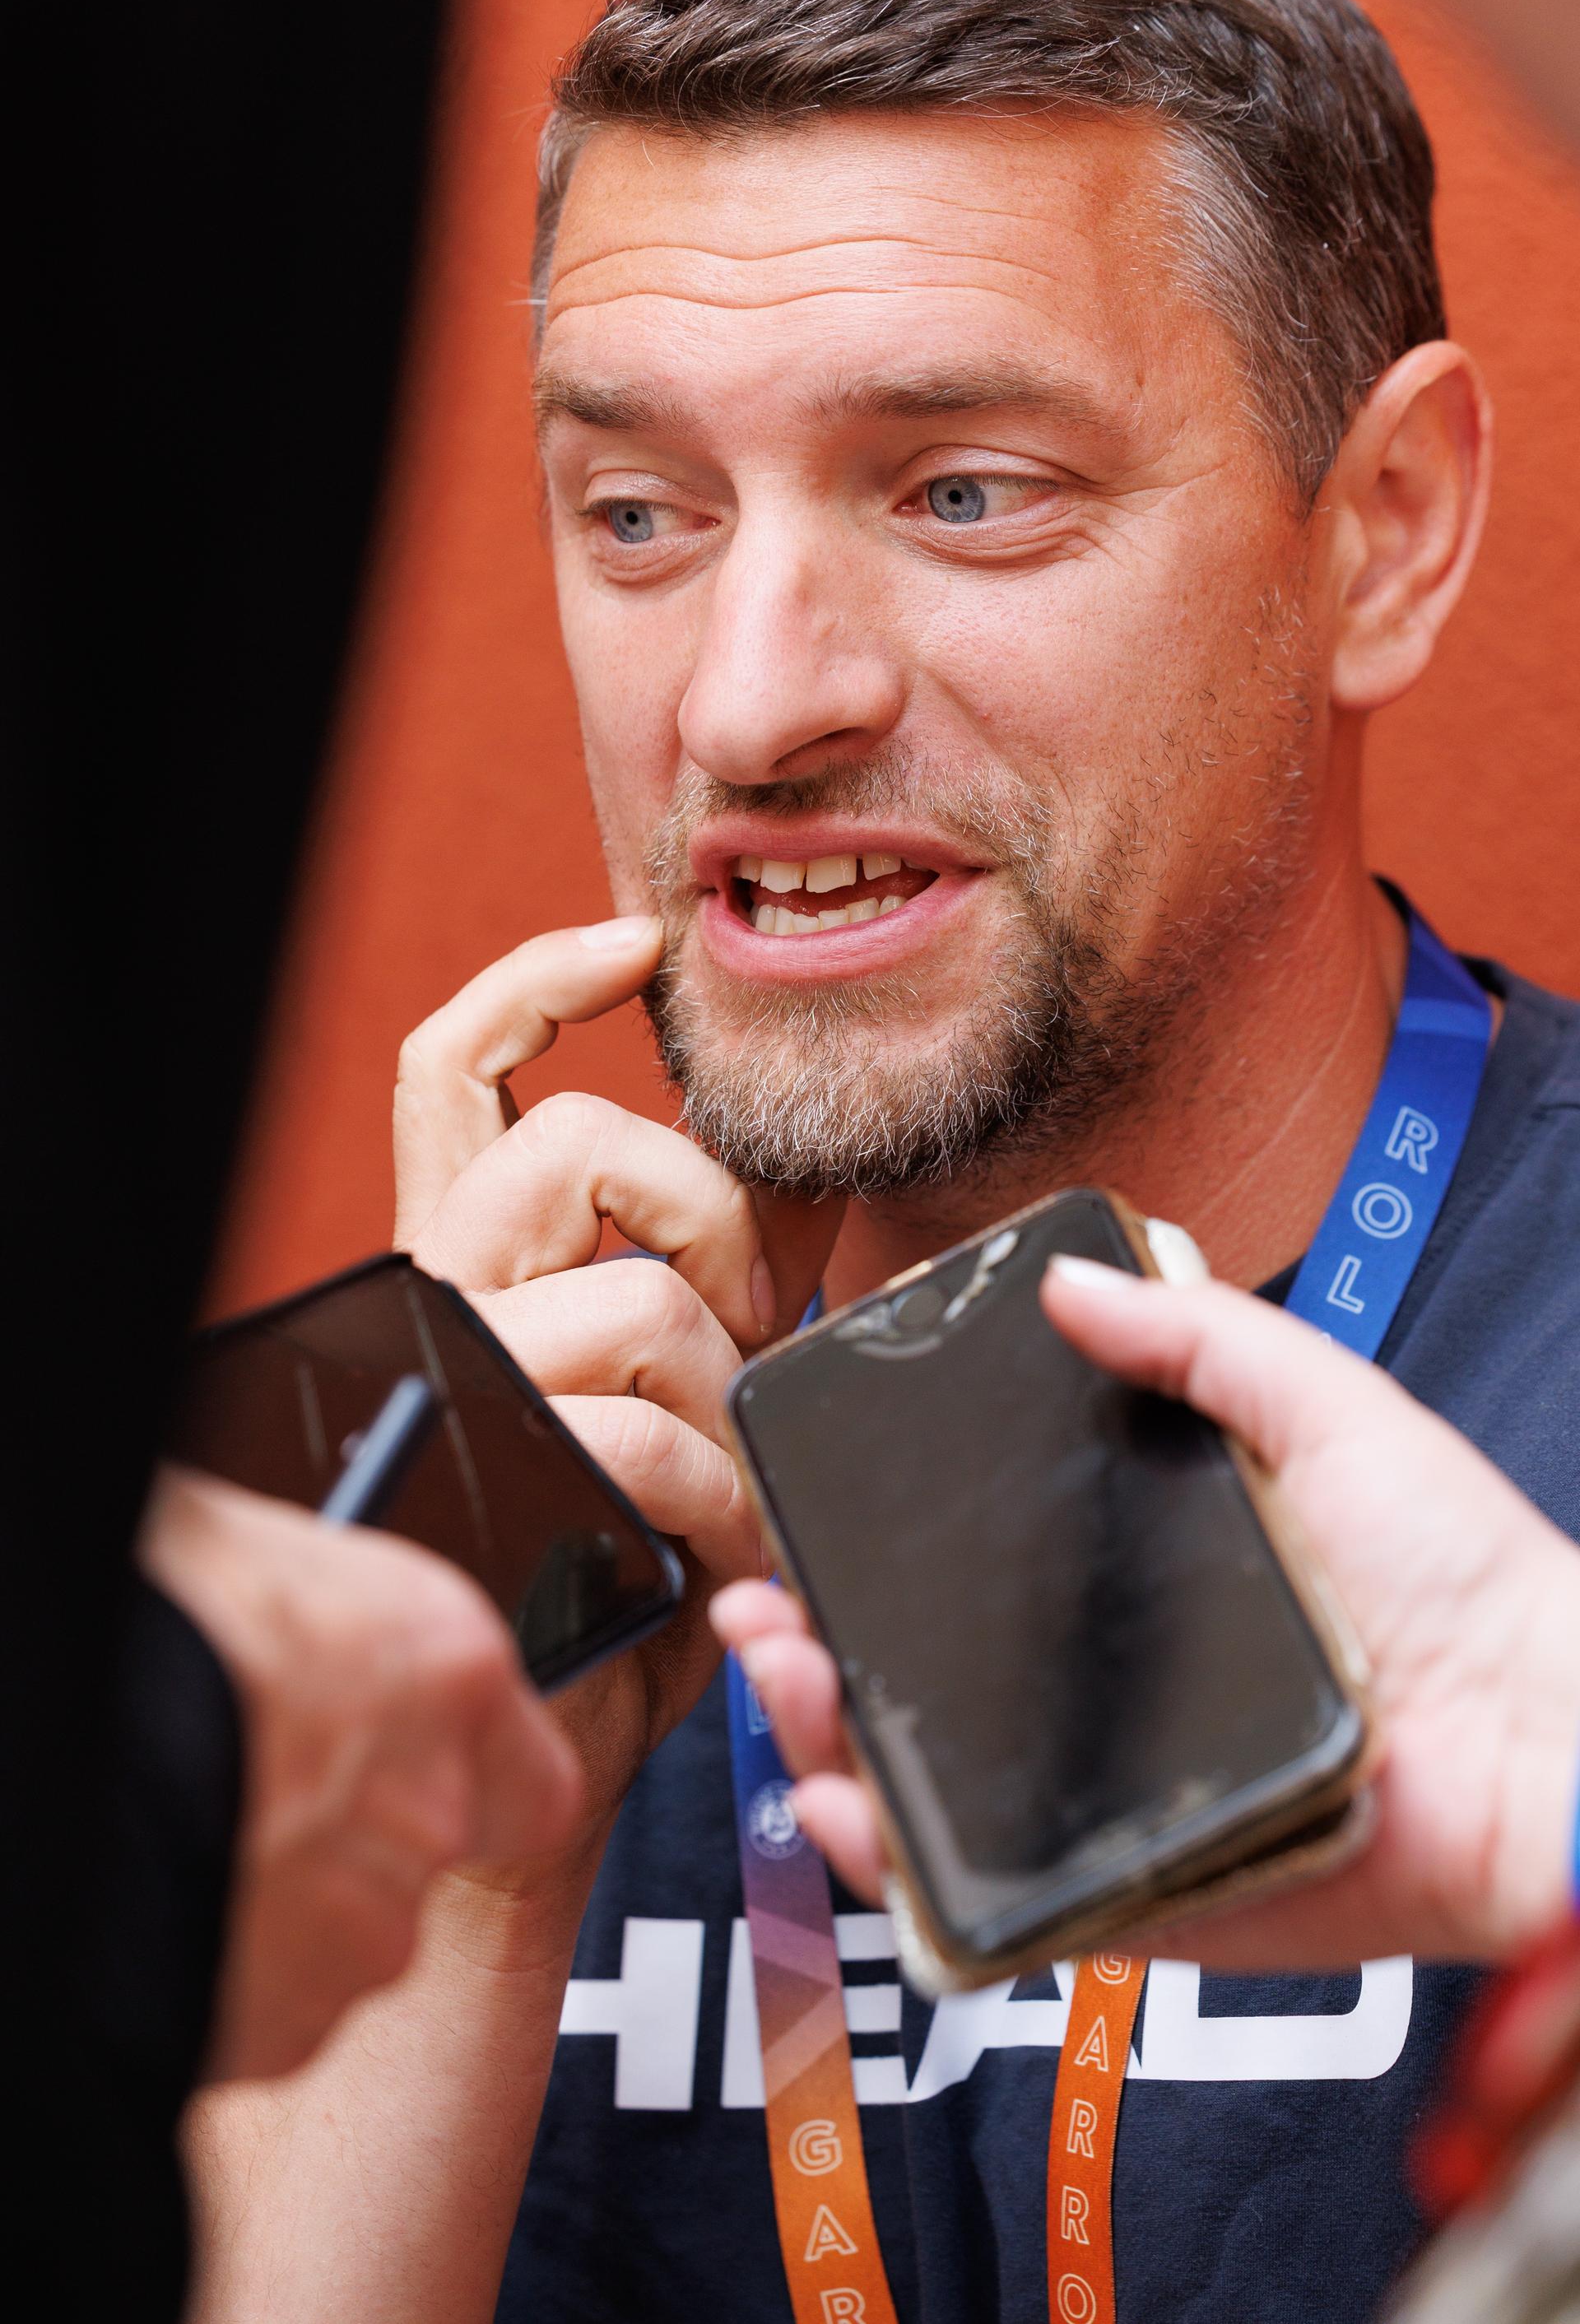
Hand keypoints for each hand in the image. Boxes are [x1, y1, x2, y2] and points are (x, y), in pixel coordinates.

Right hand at [141, 1470, 582, 2081]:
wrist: (65, 1722)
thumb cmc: (162, 1616)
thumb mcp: (275, 1563)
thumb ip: (337, 1625)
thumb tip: (316, 1626)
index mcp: (451, 1670)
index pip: (535, 1782)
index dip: (477, 1792)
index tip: (417, 1777)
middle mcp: (433, 1810)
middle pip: (421, 1858)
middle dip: (350, 1841)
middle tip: (261, 1796)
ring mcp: (364, 1929)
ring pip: (341, 1937)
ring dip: (284, 1905)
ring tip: (196, 1836)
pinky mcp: (283, 2021)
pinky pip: (269, 2006)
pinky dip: (225, 1968)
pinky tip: (171, 1896)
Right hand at [394, 916, 839, 1827]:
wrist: (547, 1725)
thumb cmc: (616, 1548)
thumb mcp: (669, 1382)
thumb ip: (710, 1274)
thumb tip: (805, 1189)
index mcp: (466, 1252)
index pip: (452, 1066)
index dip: (540, 979)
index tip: (640, 946)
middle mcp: (438, 1295)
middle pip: (575, 1145)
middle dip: (711, 1216)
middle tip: (750, 1319)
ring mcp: (465, 1382)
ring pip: (638, 1298)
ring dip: (731, 1388)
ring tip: (736, 1474)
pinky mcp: (505, 1473)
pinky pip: (652, 1434)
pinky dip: (724, 1494)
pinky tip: (725, 1547)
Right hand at [713, 1265, 1579, 1968]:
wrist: (1547, 1730)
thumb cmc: (1461, 1567)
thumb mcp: (1324, 1408)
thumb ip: (1201, 1339)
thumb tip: (1064, 1281)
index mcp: (1142, 1589)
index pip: (975, 1571)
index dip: (874, 1552)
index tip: (804, 1512)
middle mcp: (1113, 1698)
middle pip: (927, 1686)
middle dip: (818, 1654)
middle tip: (765, 1609)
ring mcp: (1117, 1804)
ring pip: (937, 1793)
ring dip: (831, 1750)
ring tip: (787, 1683)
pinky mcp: (1141, 1904)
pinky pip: (1001, 1904)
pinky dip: (906, 1877)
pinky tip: (846, 1809)